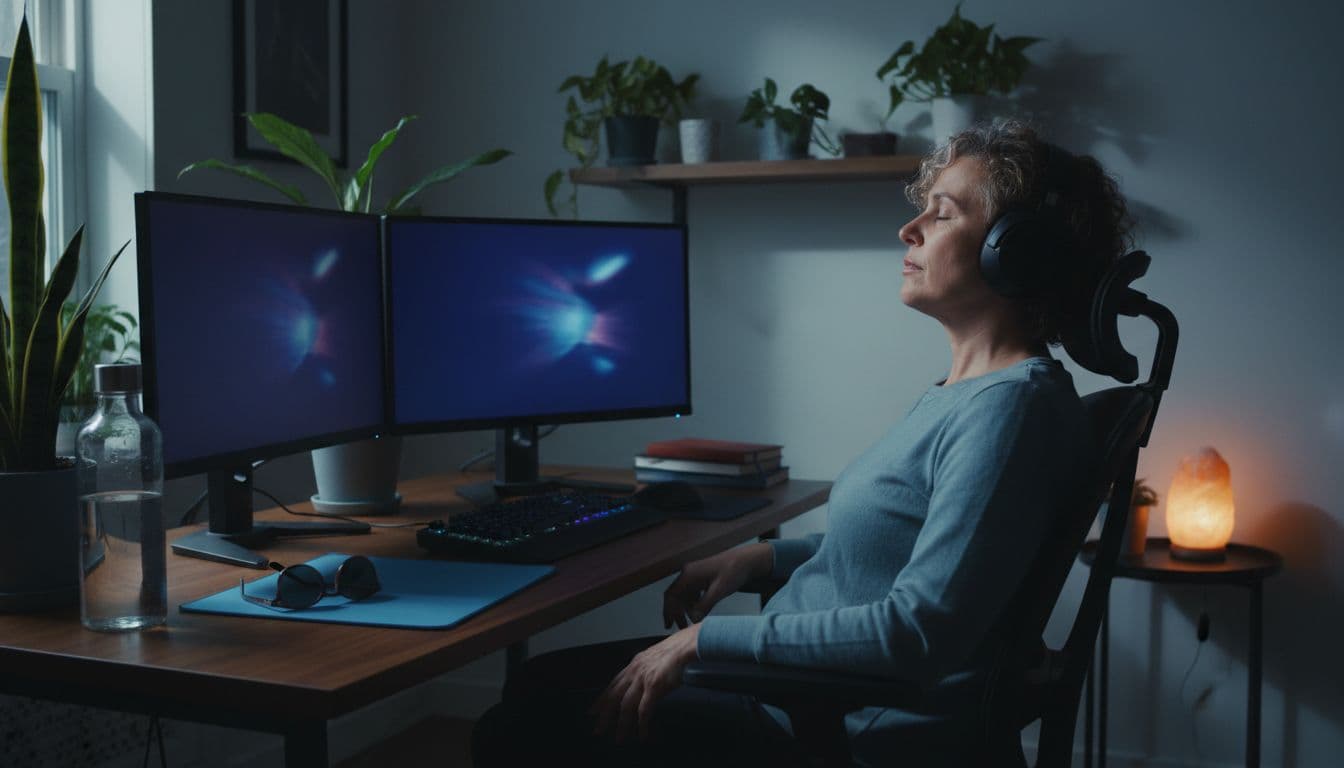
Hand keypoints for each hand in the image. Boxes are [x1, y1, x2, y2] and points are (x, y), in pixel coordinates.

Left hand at [590, 624, 700, 742]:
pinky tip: (642, 735)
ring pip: (625, 707)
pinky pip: (644, 710)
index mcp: (634, 665)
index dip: (602, 699)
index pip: (612, 684)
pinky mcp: (654, 687)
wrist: (687, 645)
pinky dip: (642, 724)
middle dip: (604, 716)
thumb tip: (644, 681)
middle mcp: (634, 672)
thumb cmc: (676, 650)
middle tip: (597, 730)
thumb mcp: (655, 657)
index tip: (593, 711)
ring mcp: (643, 679)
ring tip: (619, 739)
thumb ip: (646, 669)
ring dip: (621, 725)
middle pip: (613, 697)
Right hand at [662, 543, 770, 628]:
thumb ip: (704, 605)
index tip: (669, 625)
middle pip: (675, 596)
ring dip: (685, 609)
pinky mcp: (702, 577)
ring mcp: (695, 574)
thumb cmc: (733, 571)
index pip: (671, 595)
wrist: (746, 560)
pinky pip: (691, 593)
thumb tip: (692, 619)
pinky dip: (692, 604)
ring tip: (691, 622)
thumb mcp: (719, 590)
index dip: (668, 611)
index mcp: (689, 574)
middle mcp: (689, 573)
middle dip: (675, 612)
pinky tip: (699, 612)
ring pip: (683, 595)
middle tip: (680, 627)